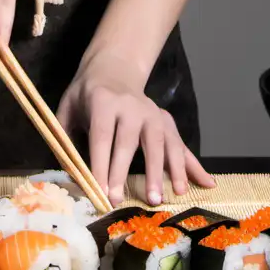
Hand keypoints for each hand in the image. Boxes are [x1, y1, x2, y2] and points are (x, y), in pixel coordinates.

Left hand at [56, 49, 215, 205]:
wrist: (113, 69)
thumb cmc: (87, 95)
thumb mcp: (67, 106)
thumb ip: (62, 135)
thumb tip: (64, 171)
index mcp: (103, 102)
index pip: (102, 136)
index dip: (101, 164)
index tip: (99, 190)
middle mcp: (132, 106)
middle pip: (130, 142)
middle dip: (125, 173)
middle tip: (121, 200)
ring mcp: (153, 113)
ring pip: (161, 143)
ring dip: (165, 170)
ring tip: (167, 196)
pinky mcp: (165, 121)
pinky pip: (180, 144)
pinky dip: (194, 165)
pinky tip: (207, 183)